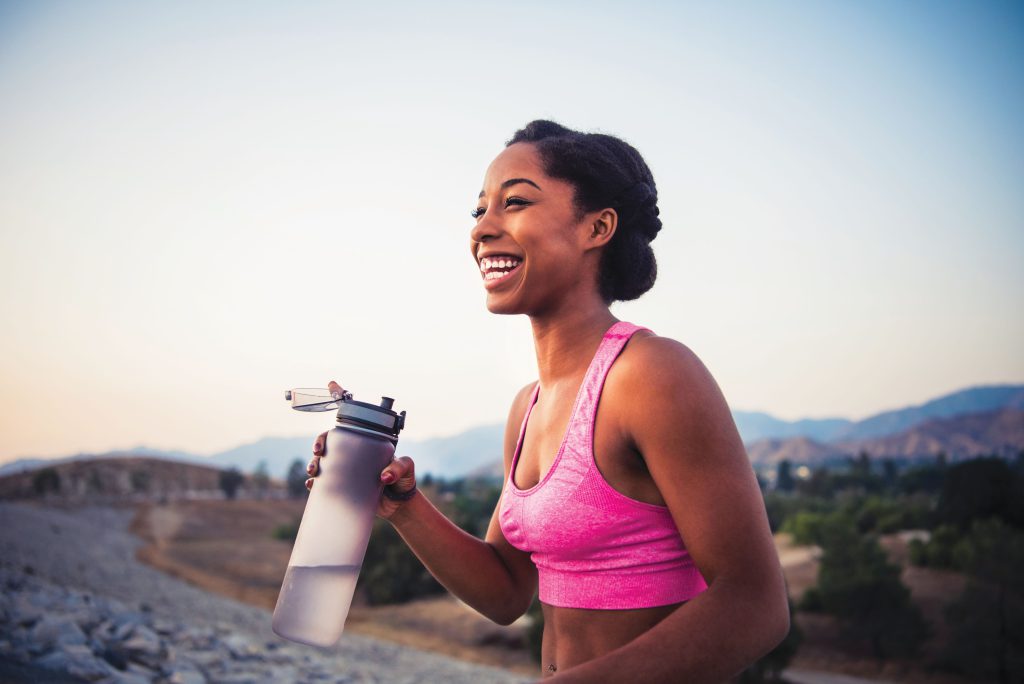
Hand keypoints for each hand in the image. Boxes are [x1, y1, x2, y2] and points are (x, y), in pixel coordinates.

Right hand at [306, 381, 418, 518]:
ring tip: (313, 470)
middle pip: (330, 440)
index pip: (354, 418)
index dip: (341, 399)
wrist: (399, 506)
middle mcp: (354, 453)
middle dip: (319, 441)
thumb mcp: (406, 469)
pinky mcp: (342, 486)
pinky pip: (323, 482)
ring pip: (322, 460)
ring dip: (313, 462)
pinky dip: (315, 482)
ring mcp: (346, 469)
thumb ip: (399, 467)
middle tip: (318, 451)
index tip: (331, 385)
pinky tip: (312, 484)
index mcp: (367, 443)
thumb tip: (384, 476)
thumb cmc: (404, 481)